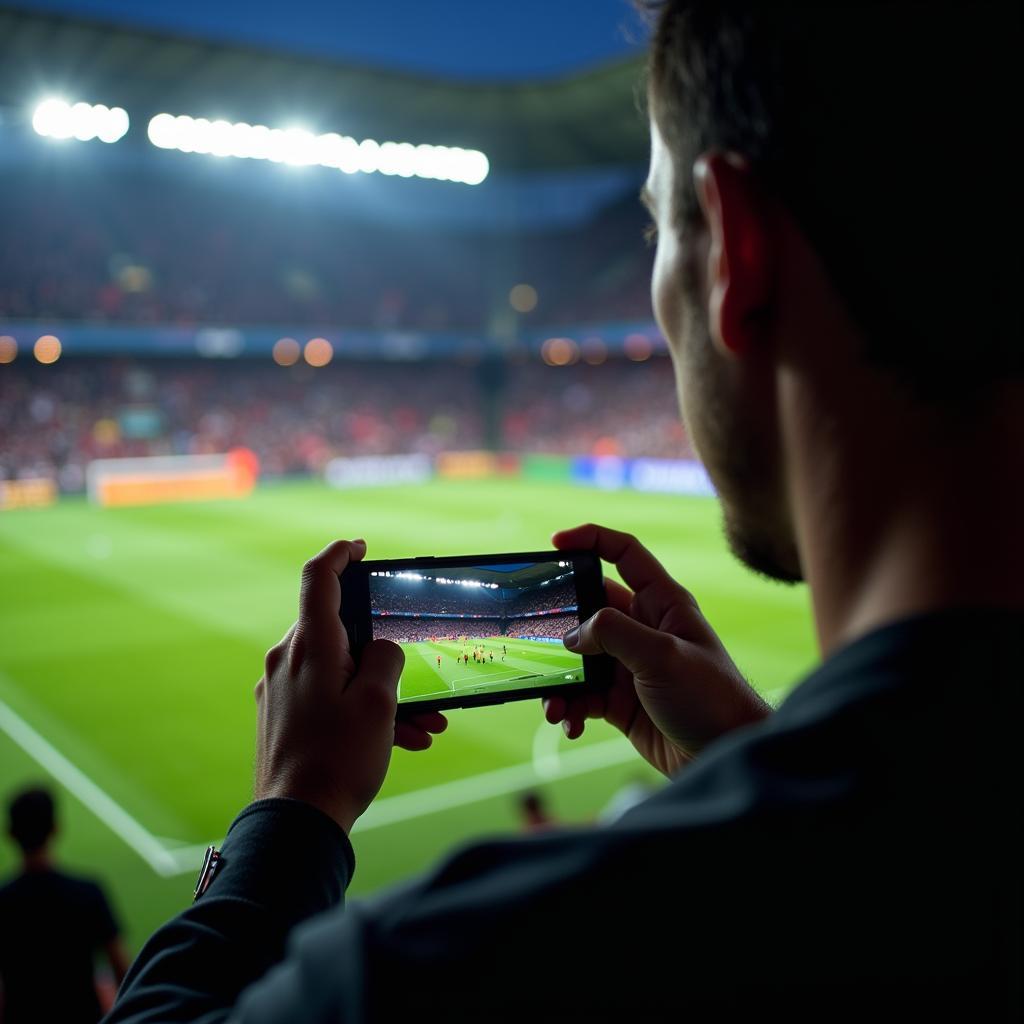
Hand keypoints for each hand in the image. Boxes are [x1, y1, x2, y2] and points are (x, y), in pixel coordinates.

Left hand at [254, 539, 447, 831]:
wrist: (296, 823)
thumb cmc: (339, 759)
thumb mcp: (380, 702)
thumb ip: (386, 659)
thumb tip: (380, 649)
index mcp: (310, 646)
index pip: (319, 578)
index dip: (341, 554)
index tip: (360, 547)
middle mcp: (288, 660)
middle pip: (341, 633)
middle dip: (385, 652)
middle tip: (418, 675)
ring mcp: (281, 689)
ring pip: (341, 671)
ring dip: (383, 691)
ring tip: (424, 725)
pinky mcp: (281, 716)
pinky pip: (328, 697)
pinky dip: (362, 709)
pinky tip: (400, 740)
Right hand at [544, 524, 769, 776]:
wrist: (725, 755)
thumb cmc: (711, 699)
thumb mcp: (662, 656)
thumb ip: (614, 633)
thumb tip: (572, 634)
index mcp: (663, 604)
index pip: (625, 555)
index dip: (591, 540)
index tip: (555, 543)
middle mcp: (644, 629)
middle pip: (589, 609)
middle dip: (560, 627)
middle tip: (535, 640)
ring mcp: (630, 666)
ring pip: (579, 659)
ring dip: (560, 679)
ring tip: (554, 706)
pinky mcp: (621, 700)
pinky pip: (582, 695)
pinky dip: (571, 707)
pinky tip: (570, 723)